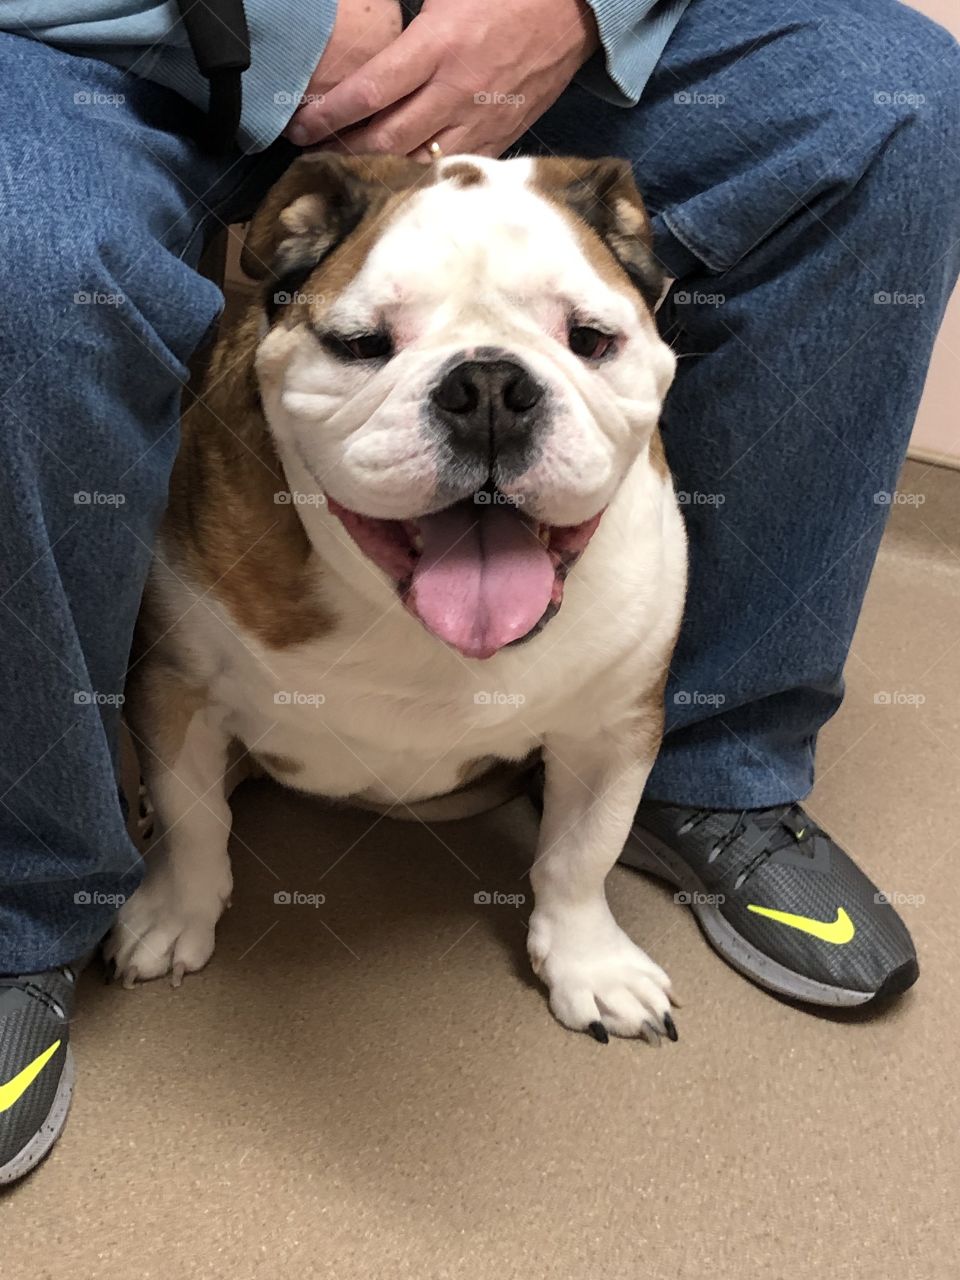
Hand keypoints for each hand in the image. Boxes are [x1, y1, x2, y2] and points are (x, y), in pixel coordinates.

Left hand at [284, 0, 598, 157]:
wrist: (575, 8)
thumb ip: (405, 23)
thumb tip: (361, 37)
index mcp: (437, 46)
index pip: (369, 92)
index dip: (328, 114)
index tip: (299, 126)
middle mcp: (454, 91)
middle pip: (385, 139)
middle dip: (344, 150)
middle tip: (315, 154)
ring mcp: (479, 120)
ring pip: (416, 162)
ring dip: (378, 170)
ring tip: (350, 170)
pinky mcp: (500, 137)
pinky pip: (452, 167)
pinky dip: (421, 175)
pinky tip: (400, 176)